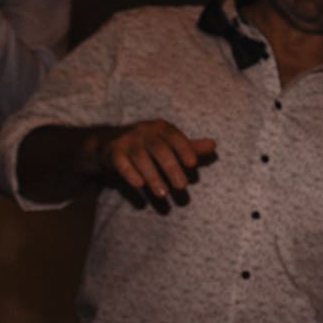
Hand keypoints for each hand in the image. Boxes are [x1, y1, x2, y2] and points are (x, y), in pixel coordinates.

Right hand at [93, 119, 216, 198]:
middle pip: (159, 149)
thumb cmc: (148, 146)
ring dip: (153, 176)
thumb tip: (214, 145)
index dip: (184, 148)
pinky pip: (121, 162)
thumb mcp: (169, 144)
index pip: (175, 136)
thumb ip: (190, 146)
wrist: (109, 144)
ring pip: (140, 158)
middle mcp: (144, 131)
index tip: (193, 164)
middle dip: (171, 168)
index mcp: (161, 128)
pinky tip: (139, 186)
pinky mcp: (112, 151)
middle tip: (182, 187)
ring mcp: (127, 140)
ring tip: (163, 194)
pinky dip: (130, 173)